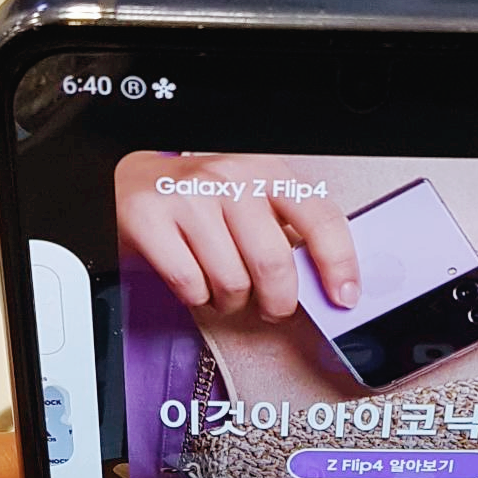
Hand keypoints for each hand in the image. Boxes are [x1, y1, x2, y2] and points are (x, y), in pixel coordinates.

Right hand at [115, 151, 359, 319]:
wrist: (133, 180)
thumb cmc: (202, 201)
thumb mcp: (250, 200)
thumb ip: (285, 229)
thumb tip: (322, 282)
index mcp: (265, 170)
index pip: (318, 218)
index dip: (338, 264)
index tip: (343, 298)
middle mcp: (229, 177)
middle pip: (273, 264)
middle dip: (278, 302)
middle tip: (272, 307)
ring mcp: (188, 197)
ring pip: (232, 282)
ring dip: (231, 301)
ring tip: (222, 287)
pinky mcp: (151, 219)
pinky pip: (190, 285)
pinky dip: (196, 298)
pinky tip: (195, 283)